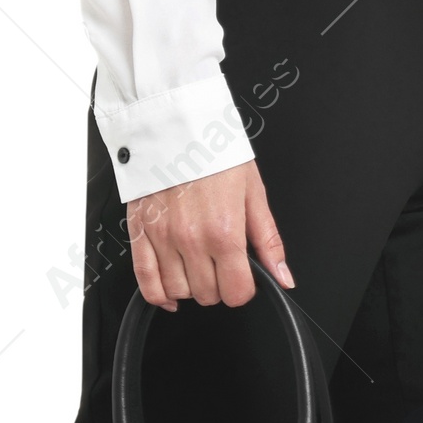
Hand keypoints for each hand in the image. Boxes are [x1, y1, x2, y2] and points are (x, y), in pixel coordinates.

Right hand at [126, 160, 291, 308]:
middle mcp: (191, 240)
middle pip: (208, 295)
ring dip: (190, 286)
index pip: (236, 292)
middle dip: (219, 286)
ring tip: (197, 266)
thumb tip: (283, 277)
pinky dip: (158, 295)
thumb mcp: (253, 193)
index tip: (243, 277)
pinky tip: (170, 294)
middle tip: (221, 265)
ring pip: (178, 292)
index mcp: (224, 232)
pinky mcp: (139, 233)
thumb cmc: (215, 154)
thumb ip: (268, 241)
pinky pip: (146, 282)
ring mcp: (162, 239)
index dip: (244, 289)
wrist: (175, 126)